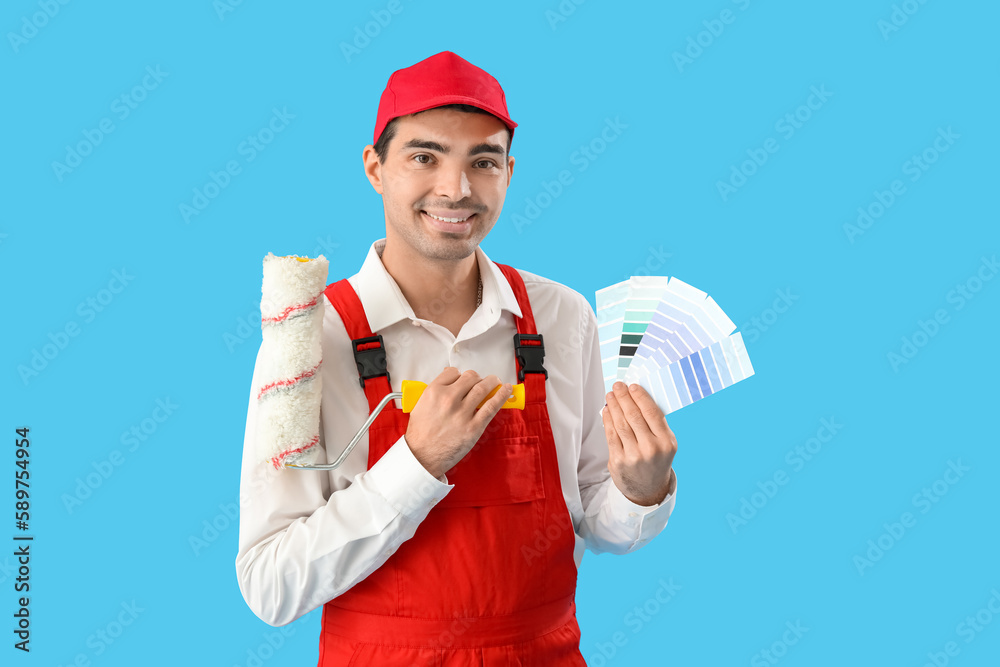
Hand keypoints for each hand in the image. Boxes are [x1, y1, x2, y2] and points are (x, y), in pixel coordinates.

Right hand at [405, 367, 511, 478]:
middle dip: (477, 377)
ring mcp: (462, 413)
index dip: (460, 375)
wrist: (422, 457)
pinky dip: (502, 396)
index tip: (464, 379)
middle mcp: (448, 399)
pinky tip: (507, 390)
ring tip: (497, 381)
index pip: (453, 372)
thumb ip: (434, 391)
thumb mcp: (420, 406)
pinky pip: (491, 406)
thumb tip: (448, 377)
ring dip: (493, 382)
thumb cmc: (420, 434)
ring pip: (483, 388)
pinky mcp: (474, 427)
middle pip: (470, 377)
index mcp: (434, 392)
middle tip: (481, 380)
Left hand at [602, 381, 677, 505]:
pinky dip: (607, 420)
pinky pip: (611, 435)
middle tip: (618, 386)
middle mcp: (651, 449)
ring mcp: (633, 456)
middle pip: (634, 416)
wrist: (648, 490)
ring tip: (610, 395)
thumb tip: (638, 398)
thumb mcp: (666, 443)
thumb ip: (656, 424)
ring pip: (620, 424)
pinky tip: (606, 411)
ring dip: (614, 406)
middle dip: (624, 397)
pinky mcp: (618, 461)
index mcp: (666, 442)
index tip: (632, 386)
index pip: (651, 413)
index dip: (640, 397)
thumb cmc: (656, 461)